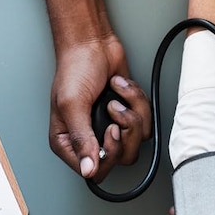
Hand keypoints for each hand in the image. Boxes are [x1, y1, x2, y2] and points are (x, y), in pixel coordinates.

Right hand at [49, 32, 150, 179]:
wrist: (93, 43)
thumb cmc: (75, 69)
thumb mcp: (72, 105)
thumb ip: (81, 139)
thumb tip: (88, 170)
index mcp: (68, 142)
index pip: (94, 171)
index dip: (108, 155)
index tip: (110, 131)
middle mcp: (89, 138)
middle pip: (120, 159)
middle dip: (124, 131)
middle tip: (114, 110)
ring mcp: (111, 127)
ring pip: (136, 141)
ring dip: (132, 111)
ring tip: (115, 95)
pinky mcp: (128, 114)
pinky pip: (145, 121)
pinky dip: (137, 100)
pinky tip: (121, 87)